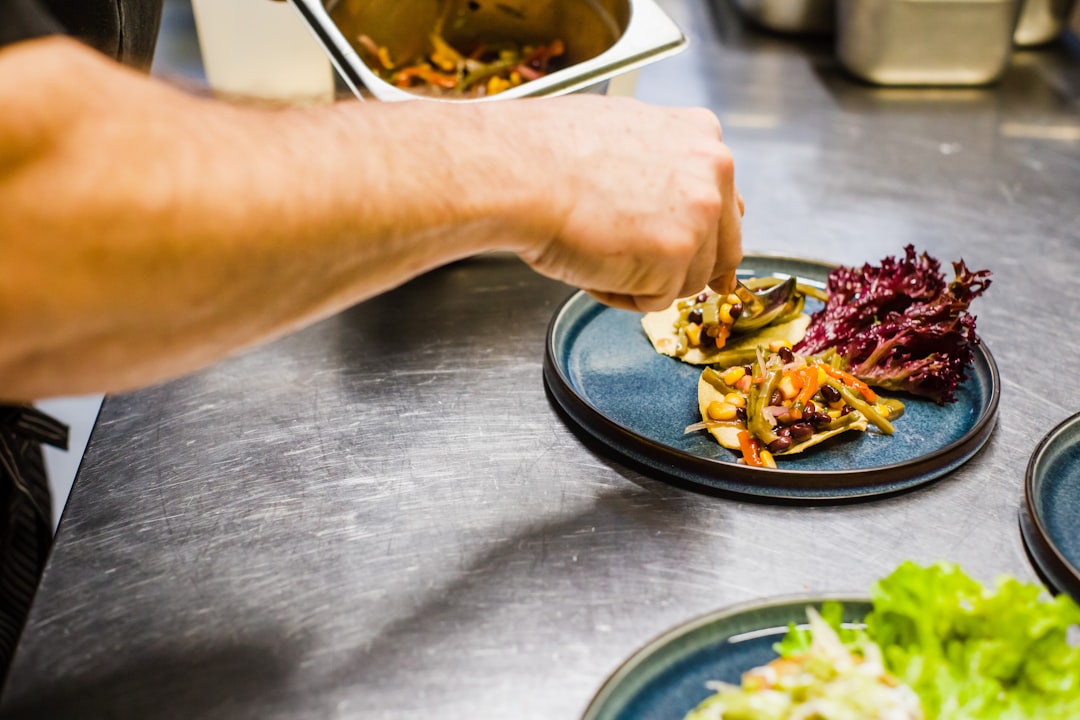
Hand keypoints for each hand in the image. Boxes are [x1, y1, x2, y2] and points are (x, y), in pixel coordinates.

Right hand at [509, 95, 742, 311]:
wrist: (520, 172)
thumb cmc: (547, 153)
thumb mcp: (619, 136)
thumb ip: (659, 167)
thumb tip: (664, 201)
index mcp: (699, 135)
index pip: (724, 200)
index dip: (703, 235)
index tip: (689, 251)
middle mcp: (712, 171)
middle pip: (720, 247)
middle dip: (684, 267)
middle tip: (645, 271)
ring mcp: (699, 216)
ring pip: (688, 279)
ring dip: (644, 280)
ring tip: (595, 251)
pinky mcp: (677, 257)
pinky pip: (656, 300)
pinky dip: (622, 294)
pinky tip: (591, 264)